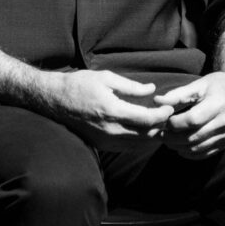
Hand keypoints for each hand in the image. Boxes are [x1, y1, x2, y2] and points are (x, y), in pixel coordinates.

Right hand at [51, 70, 174, 149]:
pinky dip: (140, 141)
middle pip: (146, 135)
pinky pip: (127, 147)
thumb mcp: (106, 78)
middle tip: (168, 116)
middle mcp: (110, 130)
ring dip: (152, 136)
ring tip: (160, 124)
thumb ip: (131, 86)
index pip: (147, 119)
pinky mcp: (101, 145)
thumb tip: (151, 90)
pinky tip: (144, 131)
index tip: (169, 108)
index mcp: (113, 111)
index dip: (162, 115)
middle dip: (161, 126)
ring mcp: (105, 140)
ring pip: (138, 144)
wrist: (55, 100)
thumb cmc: (80, 84)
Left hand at [153, 70, 224, 159]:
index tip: (163, 121)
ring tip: (166, 140)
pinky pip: (205, 154)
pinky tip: (178, 146)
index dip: (174, 123)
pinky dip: (189, 153)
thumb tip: (156, 101)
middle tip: (158, 134)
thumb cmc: (218, 85)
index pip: (192, 120)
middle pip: (193, 137)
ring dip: (178, 147)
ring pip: (197, 148)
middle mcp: (224, 122)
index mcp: (217, 104)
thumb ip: (177, 94)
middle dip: (172, 137)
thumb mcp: (198, 84)